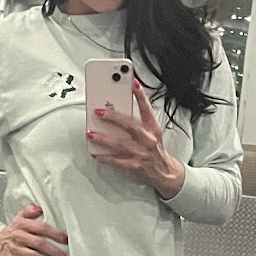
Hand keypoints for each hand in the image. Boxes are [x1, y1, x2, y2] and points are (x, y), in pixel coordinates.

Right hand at [0, 205, 69, 255]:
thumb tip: (39, 208)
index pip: (42, 228)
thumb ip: (29, 211)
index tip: (65, 240)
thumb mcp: (20, 217)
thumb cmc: (14, 231)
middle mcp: (19, 236)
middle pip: (39, 243)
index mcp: (23, 225)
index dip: (55, 234)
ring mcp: (14, 249)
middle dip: (54, 252)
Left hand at [87, 79, 185, 198]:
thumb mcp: (152, 132)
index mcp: (152, 128)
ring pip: (120, 144)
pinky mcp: (136, 165)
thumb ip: (138, 121)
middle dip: (113, 117)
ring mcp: (141, 153)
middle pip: (130, 125)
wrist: (165, 172)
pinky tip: (96, 154)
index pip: (146, 108)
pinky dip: (106, 158)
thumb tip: (116, 110)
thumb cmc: (155, 150)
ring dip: (104, 138)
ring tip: (90, 133)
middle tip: (99, 111)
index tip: (133, 83)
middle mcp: (148, 139)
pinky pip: (117, 161)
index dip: (140, 95)